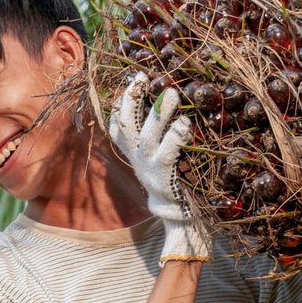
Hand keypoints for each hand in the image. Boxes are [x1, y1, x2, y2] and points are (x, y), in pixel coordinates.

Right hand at [109, 73, 211, 263]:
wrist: (183, 225)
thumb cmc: (181, 188)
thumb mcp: (164, 164)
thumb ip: (163, 142)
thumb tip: (174, 110)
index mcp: (137, 157)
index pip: (118, 128)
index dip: (120, 105)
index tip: (130, 83)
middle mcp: (139, 162)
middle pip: (126, 127)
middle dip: (130, 101)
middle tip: (141, 78)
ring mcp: (150, 171)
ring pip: (146, 138)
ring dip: (157, 114)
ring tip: (171, 94)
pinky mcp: (166, 180)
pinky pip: (167, 154)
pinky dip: (175, 137)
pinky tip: (184, 123)